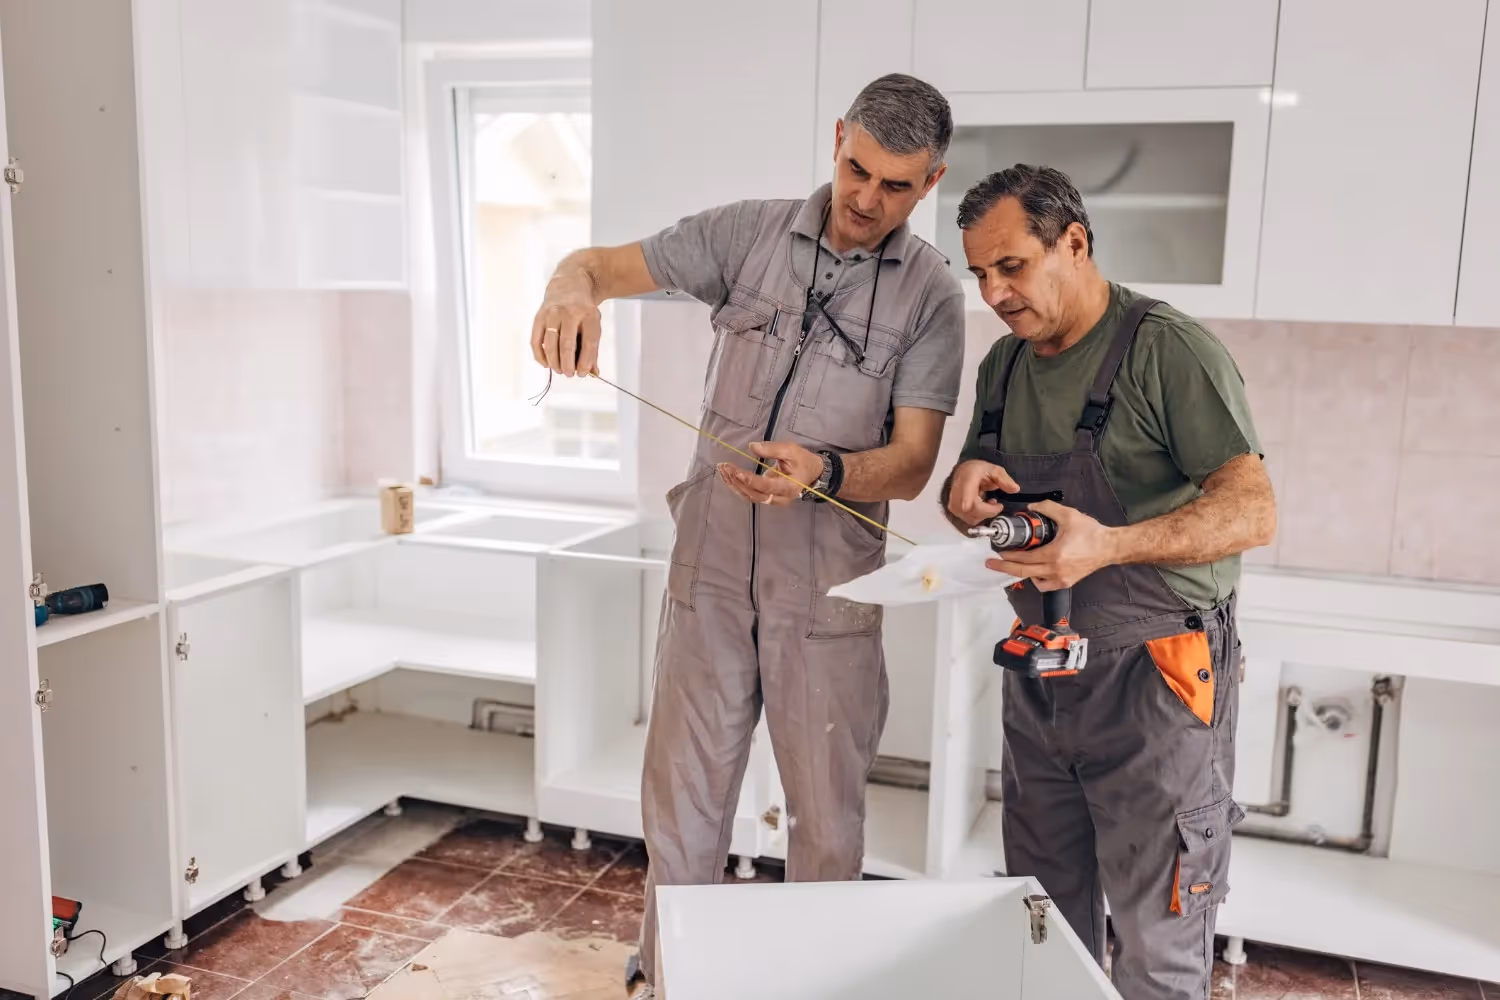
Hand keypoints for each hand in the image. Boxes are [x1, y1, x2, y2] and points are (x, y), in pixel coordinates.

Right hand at [530, 296, 601, 377]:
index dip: (586, 361)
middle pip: (567, 345)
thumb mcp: (594, 324)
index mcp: (588, 315)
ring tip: (559, 370)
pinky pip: (536, 341)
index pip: (589, 342)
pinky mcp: (539, 317)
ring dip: (554, 362)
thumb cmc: (583, 311)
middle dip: (568, 364)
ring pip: (550, 344)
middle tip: (569, 374)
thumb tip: (592, 372)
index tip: (584, 373)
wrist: (569, 286)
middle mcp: (569, 313)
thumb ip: (593, 349)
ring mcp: (552, 314)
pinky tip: (547, 363)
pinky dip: (540, 356)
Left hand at [717, 441, 821, 506]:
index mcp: (789, 487)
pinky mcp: (767, 497)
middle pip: (754, 494)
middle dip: (737, 481)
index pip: (766, 486)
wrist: (812, 472)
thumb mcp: (791, 450)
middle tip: (724, 467)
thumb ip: (772, 449)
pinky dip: (738, 486)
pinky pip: (750, 494)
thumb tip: (752, 447)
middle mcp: (780, 498)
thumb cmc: (802, 461)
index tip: (735, 471)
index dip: (750, 480)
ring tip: (722, 470)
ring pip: (750, 496)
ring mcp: (773, 500)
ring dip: (734, 484)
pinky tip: (728, 476)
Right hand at [947, 460, 1020, 525]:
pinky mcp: (954, 510)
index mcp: (968, 477)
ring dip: (984, 514)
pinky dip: (978, 516)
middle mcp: (958, 490)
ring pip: (971, 517)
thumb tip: (1015, 489)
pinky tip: (981, 507)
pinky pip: (969, 519)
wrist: (963, 472)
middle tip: (997, 504)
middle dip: (989, 511)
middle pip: (972, 508)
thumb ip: (1004, 480)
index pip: (965, 489)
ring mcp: (954, 501)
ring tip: (988, 503)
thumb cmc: (977, 471)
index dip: (966, 499)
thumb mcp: (994, 470)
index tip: (967, 506)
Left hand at [985, 500, 1118, 590]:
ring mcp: (1061, 578)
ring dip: (1021, 572)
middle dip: (1004, 567)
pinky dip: (1036, 579)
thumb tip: (1031, 507)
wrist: (1109, 547)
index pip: (1025, 558)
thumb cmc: (1092, 533)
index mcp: (1055, 554)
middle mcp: (1056, 570)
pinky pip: (1044, 586)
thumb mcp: (1068, 515)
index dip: (1008, 555)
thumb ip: (1047, 508)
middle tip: (991, 563)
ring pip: (1033, 580)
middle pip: (1023, 572)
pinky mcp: (1066, 582)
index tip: (998, 551)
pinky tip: (1034, 570)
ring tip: (1013, 563)